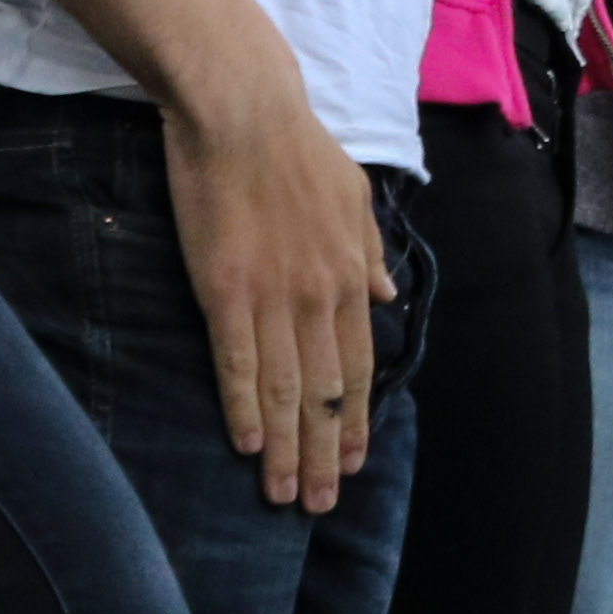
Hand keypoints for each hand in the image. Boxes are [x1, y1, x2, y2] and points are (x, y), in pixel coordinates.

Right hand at [159, 77, 400, 512]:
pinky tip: (248, 444)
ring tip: (282, 493)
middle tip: (319, 503)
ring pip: (285, 388)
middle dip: (325, 451)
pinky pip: (239, 361)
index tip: (354, 461)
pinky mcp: (225, 290)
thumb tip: (387, 291)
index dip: (358, 416)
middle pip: (326, 389)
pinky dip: (246, 406)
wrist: (242, 110)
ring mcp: (272, 295)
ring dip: (286, 446)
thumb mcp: (353, 195)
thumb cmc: (297, 147)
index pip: (360, 363)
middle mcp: (318, 294)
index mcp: (348, 273)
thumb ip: (368, 249)